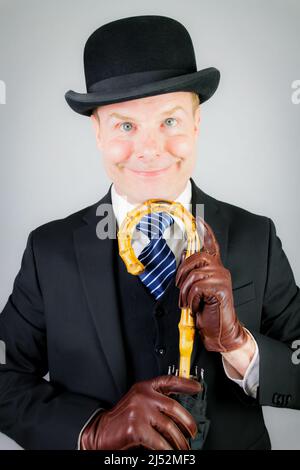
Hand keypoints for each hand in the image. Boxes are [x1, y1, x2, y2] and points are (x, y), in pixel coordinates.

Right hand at [80, 375, 201, 449]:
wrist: (99, 431)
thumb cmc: (120, 420)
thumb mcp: (138, 403)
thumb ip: (155, 402)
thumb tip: (178, 413)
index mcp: (144, 388)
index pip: (169, 380)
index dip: (185, 383)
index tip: (197, 387)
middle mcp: (143, 396)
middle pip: (174, 407)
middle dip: (188, 422)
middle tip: (193, 432)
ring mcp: (139, 411)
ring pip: (169, 427)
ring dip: (180, 442)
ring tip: (183, 449)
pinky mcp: (136, 428)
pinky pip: (159, 442)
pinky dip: (168, 451)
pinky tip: (170, 453)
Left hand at [175, 217, 247, 352]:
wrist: (219, 331)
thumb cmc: (207, 311)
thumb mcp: (196, 291)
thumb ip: (192, 275)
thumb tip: (180, 263)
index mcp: (215, 268)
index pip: (211, 245)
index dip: (205, 231)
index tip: (197, 218)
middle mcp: (220, 270)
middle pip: (197, 257)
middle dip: (182, 272)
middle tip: (180, 288)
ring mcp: (222, 278)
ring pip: (194, 274)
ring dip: (185, 291)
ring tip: (188, 302)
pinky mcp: (221, 289)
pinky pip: (197, 286)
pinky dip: (191, 297)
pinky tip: (195, 305)